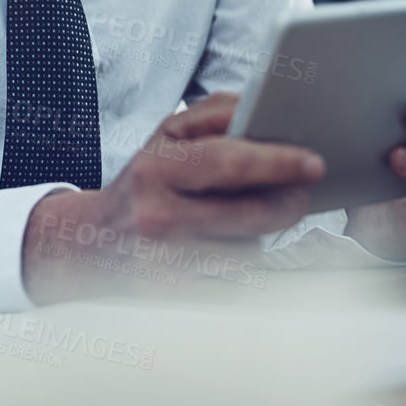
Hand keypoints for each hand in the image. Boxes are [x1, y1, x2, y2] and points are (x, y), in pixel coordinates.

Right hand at [21, 93, 324, 303]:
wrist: (91, 243)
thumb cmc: (143, 180)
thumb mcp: (166, 134)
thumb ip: (215, 113)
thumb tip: (262, 108)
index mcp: (156, 169)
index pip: (229, 163)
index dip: (278, 163)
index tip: (314, 163)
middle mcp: (158, 217)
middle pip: (249, 216)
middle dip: (287, 204)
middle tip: (302, 195)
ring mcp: (165, 264)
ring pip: (247, 252)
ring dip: (259, 236)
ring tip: (244, 219)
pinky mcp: (175, 297)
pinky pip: (234, 280)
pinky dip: (240, 261)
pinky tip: (224, 247)